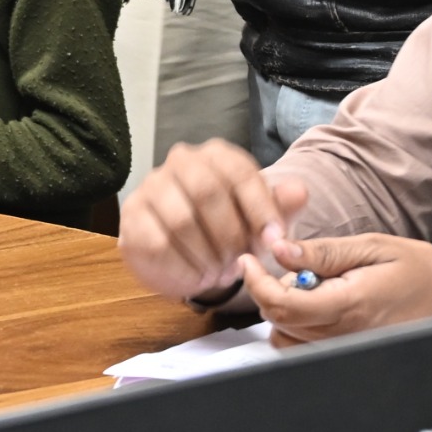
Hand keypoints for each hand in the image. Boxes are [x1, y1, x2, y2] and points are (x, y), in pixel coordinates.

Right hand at [118, 138, 309, 303]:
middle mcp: (181, 162)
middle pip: (206, 191)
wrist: (186, 253)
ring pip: (181, 220)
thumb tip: (299, 191)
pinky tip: (196, 274)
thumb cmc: (229, 230)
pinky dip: (184, 266)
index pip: (239, 171)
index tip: (275, 241)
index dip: (260, 208)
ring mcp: (152, 186)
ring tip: (219, 271)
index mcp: (217, 156)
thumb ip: (280, 207)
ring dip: (207, 254)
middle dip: (230, 234)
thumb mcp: (261, 221)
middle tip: (241, 261)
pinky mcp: (132, 215)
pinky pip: (158, 242)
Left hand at [242, 234, 431, 345]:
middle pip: (278, 322)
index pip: (282, 305)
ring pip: (287, 339)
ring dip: (284, 310)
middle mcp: (344, 335)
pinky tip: (317, 302)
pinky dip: (297, 326)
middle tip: (293, 265)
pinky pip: (305, 348)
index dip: (256, 282)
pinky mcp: (348, 353)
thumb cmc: (421, 272)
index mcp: (348, 306)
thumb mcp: (373, 247)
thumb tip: (280, 249)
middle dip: (270, 290)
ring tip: (310, 284)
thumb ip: (323, 251)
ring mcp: (347, 349)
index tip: (249, 260)